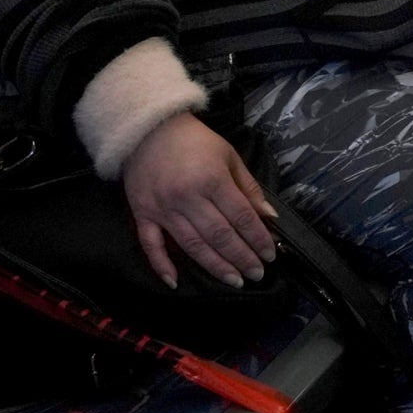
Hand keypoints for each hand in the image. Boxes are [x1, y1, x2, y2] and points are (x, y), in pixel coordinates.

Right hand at [121, 113, 277, 288]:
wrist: (147, 129)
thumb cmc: (194, 141)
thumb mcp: (228, 156)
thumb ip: (248, 187)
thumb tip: (268, 216)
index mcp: (212, 180)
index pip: (241, 217)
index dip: (257, 238)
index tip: (270, 254)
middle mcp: (187, 197)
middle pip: (220, 235)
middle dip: (241, 257)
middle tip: (257, 274)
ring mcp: (163, 208)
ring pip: (192, 245)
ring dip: (215, 266)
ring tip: (234, 281)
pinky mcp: (142, 213)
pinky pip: (151, 244)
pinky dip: (161, 265)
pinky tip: (175, 283)